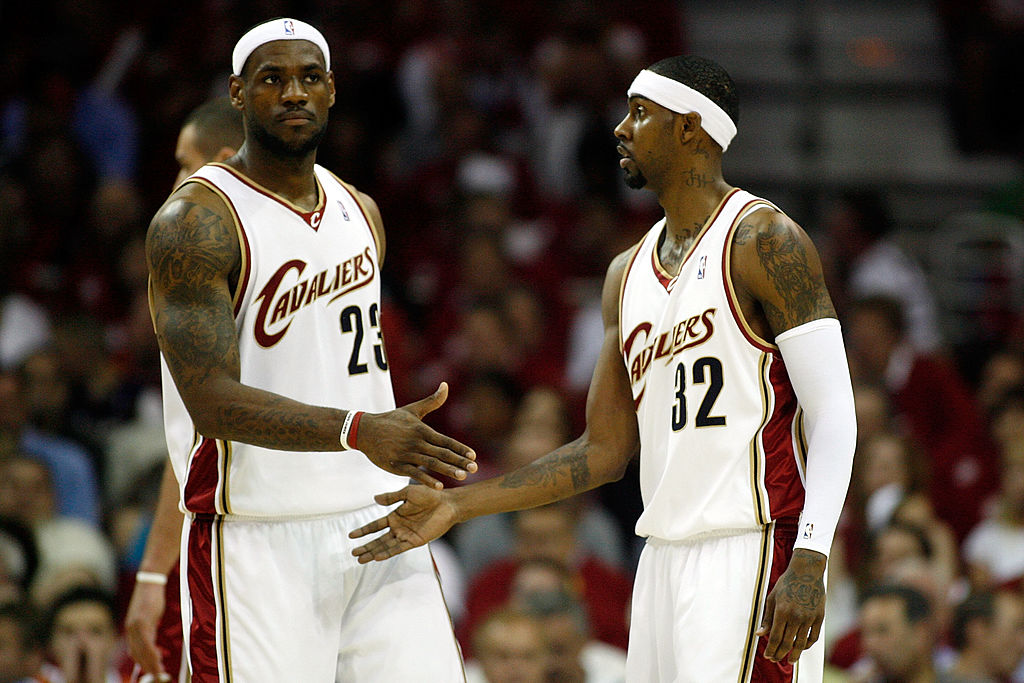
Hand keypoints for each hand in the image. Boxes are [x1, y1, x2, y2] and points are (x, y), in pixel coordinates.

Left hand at [125, 580, 167, 679]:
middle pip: (137, 654)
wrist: (150, 582)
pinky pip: (147, 642)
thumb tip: (152, 643)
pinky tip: (159, 658)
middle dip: (148, 667)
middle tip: (158, 677)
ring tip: (159, 673)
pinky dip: (153, 652)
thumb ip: (148, 629)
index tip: (152, 672)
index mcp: (131, 629)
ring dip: (151, 663)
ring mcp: (136, 626)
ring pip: (142, 650)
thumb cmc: (151, 598)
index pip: (135, 652)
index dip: (143, 663)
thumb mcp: (148, 616)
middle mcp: (131, 630)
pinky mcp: (143, 622)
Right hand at [349, 485, 457, 562]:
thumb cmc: (430, 495)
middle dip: (366, 547)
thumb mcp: (407, 493)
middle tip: (353, 553)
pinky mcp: (415, 541)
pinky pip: (399, 548)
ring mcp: (406, 535)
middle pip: (379, 540)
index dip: (364, 531)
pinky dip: (388, 553)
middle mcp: (399, 528)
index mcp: (396, 516)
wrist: (447, 503)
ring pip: (386, 546)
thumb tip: (374, 499)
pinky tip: (377, 557)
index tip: (351, 535)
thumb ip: (391, 497)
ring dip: (373, 552)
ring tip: (360, 559)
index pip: (375, 525)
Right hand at [357, 382, 476, 487]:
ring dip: (446, 470)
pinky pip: (413, 473)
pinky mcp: (396, 465)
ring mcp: (405, 454)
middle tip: (474, 469)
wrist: (365, 430)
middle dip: (459, 461)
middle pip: (441, 453)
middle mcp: (415, 442)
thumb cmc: (391, 420)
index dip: (460, 448)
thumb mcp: (412, 409)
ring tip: (461, 477)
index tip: (473, 456)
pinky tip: (439, 487)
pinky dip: (426, 480)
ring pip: (430, 463)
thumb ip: (432, 401)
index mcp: (421, 429)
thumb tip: (446, 384)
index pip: (445, 440)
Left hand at [756, 548, 825, 663]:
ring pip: (801, 643)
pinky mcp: (819, 618)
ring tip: (789, 660)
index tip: (767, 656)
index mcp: (782, 611)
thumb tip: (759, 635)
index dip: (771, 649)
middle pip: (787, 642)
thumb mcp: (772, 598)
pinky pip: (813, 637)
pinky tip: (801, 648)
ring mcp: (809, 618)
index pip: (775, 637)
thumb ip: (767, 618)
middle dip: (779, 654)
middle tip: (775, 660)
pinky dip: (807, 645)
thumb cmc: (786, 584)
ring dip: (794, 654)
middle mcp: (796, 616)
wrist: (807, 572)